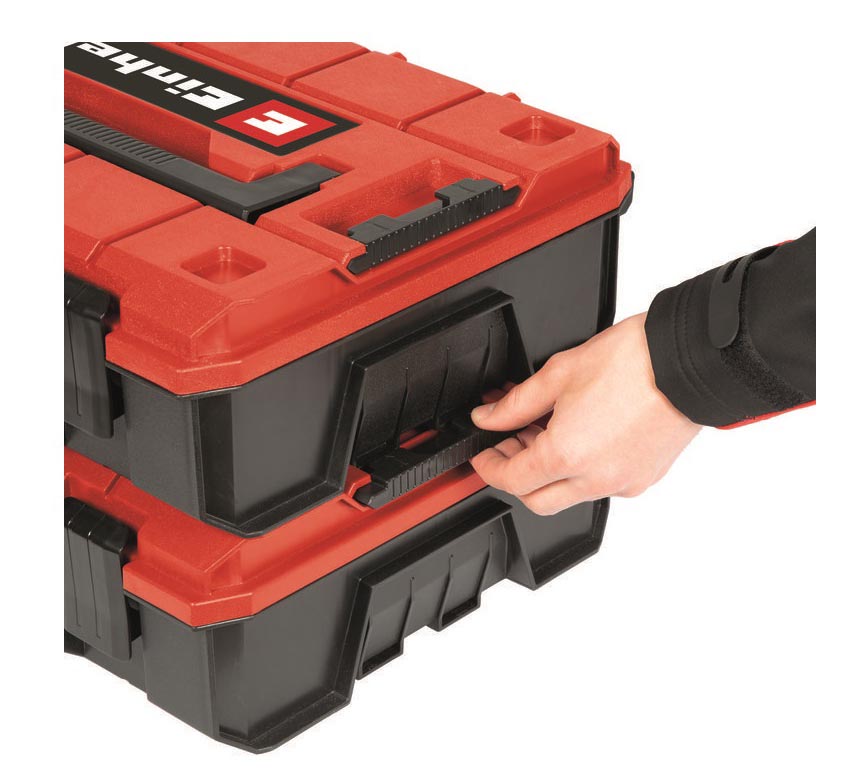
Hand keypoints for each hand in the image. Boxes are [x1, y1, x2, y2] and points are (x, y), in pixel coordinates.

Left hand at [469, 313, 700, 514]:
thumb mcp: (558, 374)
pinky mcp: (643, 479)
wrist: (688, 361)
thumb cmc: (634, 362)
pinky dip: (580, 470)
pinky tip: (576, 437)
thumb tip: (489, 417)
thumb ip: (515, 403)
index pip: (511, 481)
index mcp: (567, 455)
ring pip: (569, 494)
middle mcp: (595, 479)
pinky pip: (600, 486)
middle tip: (507, 444)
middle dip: (515, 476)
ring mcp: (623, 483)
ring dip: (548, 472)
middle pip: (537, 500)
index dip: (488, 468)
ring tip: (542, 430)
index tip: (483, 455)